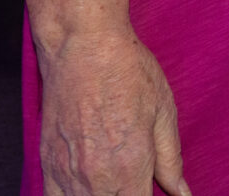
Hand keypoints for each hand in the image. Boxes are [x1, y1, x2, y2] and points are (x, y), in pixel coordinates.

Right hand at [33, 25, 189, 195]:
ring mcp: (66, 173)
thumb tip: (182, 193)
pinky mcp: (46, 164)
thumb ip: (171, 161)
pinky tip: (90, 187)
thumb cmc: (129, 73)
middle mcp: (95, 178)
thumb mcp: (164, 113)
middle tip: (138, 182)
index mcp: (130, 167)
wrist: (83, 48)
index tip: (154, 191)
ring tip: (118, 183)